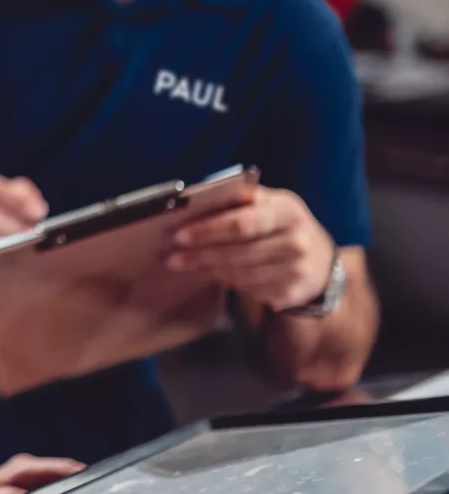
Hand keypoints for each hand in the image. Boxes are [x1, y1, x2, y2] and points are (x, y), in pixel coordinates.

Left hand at [167, 185, 334, 312]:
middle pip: (238, 253)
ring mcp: (298, 271)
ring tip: (187, 265)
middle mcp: (297, 241)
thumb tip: (197, 201)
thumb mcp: (270, 202)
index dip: (208, 231)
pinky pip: (251, 291)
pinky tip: (215, 275)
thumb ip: (240, 199)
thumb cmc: (283, 224)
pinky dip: (230, 283)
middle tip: (173, 258)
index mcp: (288, 211)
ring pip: (241, 275)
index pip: (241, 223)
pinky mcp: (293, 293)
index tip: (180, 236)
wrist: (321, 258)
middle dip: (200, 256)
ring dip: (210, 271)